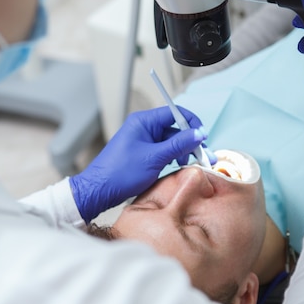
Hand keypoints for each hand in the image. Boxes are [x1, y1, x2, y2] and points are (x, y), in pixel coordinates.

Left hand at [70, 106, 207, 221]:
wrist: (99, 191)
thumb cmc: (120, 173)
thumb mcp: (154, 158)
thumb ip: (178, 145)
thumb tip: (198, 134)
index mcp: (144, 121)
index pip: (175, 113)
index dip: (192, 124)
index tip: (203, 137)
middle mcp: (144, 127)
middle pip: (175, 127)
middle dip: (191, 140)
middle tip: (204, 154)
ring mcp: (143, 141)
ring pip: (171, 141)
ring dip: (184, 150)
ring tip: (194, 163)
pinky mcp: (143, 153)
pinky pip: (164, 150)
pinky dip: (174, 157)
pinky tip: (181, 166)